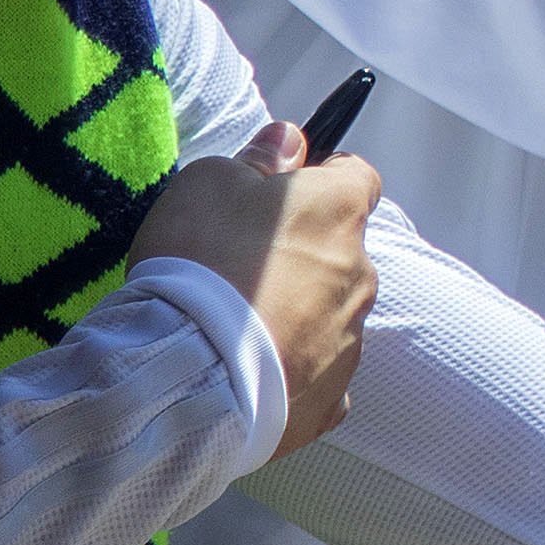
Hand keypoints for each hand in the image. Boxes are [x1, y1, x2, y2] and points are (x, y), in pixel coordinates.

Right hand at [130, 121, 379, 456]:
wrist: (183, 375)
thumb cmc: (197, 263)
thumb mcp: (210, 182)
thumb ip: (259, 158)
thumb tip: (290, 142)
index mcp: (340, 211)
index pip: (356, 176)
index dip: (322, 177)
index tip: (287, 189)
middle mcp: (361, 273)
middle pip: (341, 251)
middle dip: (303, 255)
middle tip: (243, 269)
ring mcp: (350, 340)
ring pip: (330, 315)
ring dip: (297, 315)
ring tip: (237, 331)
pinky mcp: (331, 401)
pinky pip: (320, 377)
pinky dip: (293, 374)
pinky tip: (252, 377)